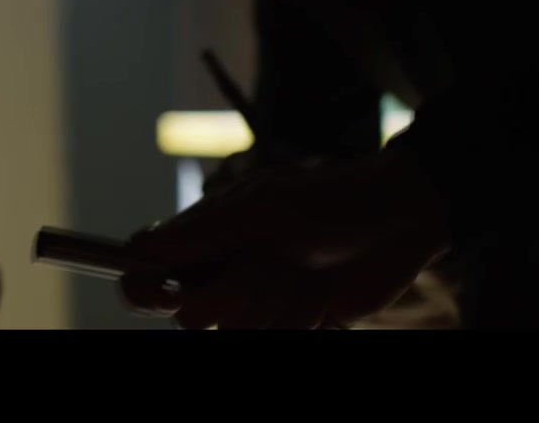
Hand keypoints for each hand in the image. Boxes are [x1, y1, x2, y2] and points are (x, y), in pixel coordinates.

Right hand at [121, 146, 453, 328]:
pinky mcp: (287, 323)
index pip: (146, 269)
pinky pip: (274, 336)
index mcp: (203, 235)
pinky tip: (319, 293)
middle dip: (238, 293)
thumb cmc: (326, 201)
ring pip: (234, 329)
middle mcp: (221, 270)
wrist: (397, 223)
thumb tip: (141, 248)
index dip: (145, 288)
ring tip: (305, 273)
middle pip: (192, 314)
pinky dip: (299, 319)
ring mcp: (254, 301)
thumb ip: (202, 232)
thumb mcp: (261, 208)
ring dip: (277, 304)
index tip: (169, 293)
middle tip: (273, 264)